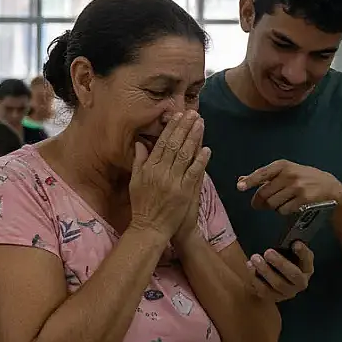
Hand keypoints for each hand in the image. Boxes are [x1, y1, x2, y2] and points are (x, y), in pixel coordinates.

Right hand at [128, 110, 209, 237]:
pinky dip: (200, 160)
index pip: (161, 143)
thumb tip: (140, 142)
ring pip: (185, 155)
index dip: (171, 128)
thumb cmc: (142, 205)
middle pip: (175, 145)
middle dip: (184, 127)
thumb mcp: (135, 182)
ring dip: (194, 138)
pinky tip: (207, 149)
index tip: (178, 114)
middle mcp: (160, 172)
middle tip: (193, 113)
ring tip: (200, 124)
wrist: (150, 228)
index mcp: (148, 168)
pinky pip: (194, 172)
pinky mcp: (184, 192)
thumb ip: (138, 161)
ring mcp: (173, 181)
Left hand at [237, 161, 341, 214]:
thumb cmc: (304, 178)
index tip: (240, 187)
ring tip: (282, 202)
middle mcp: (289, 174)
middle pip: (264, 193)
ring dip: (274, 206)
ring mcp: (297, 187)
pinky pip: (284, 210)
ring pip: (273, 204)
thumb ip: (264, 176)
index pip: (262, 173)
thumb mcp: (286, 171)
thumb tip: (241, 180)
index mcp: (282, 165)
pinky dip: (284, 211)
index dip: (250, 181)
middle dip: (260, 201)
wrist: (329, 187)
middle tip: (259, 205)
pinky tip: (291, 206)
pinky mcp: (303, 199)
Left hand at [247, 241, 313, 302]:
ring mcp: (287, 293)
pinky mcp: (274, 298)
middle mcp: (300, 283)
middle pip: (293, 275)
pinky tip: (250, 269)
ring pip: (277, 285)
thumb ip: (293, 246)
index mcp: (307, 268)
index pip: (307, 260)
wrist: (275, 274)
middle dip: (280, 263)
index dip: (302, 253)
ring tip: (254, 259)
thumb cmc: (285, 259)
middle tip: (267, 252)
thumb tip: (294, 243)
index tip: (295, 244)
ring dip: (265, 271)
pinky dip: (256, 280)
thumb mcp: (292, 251)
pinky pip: (264, 292)